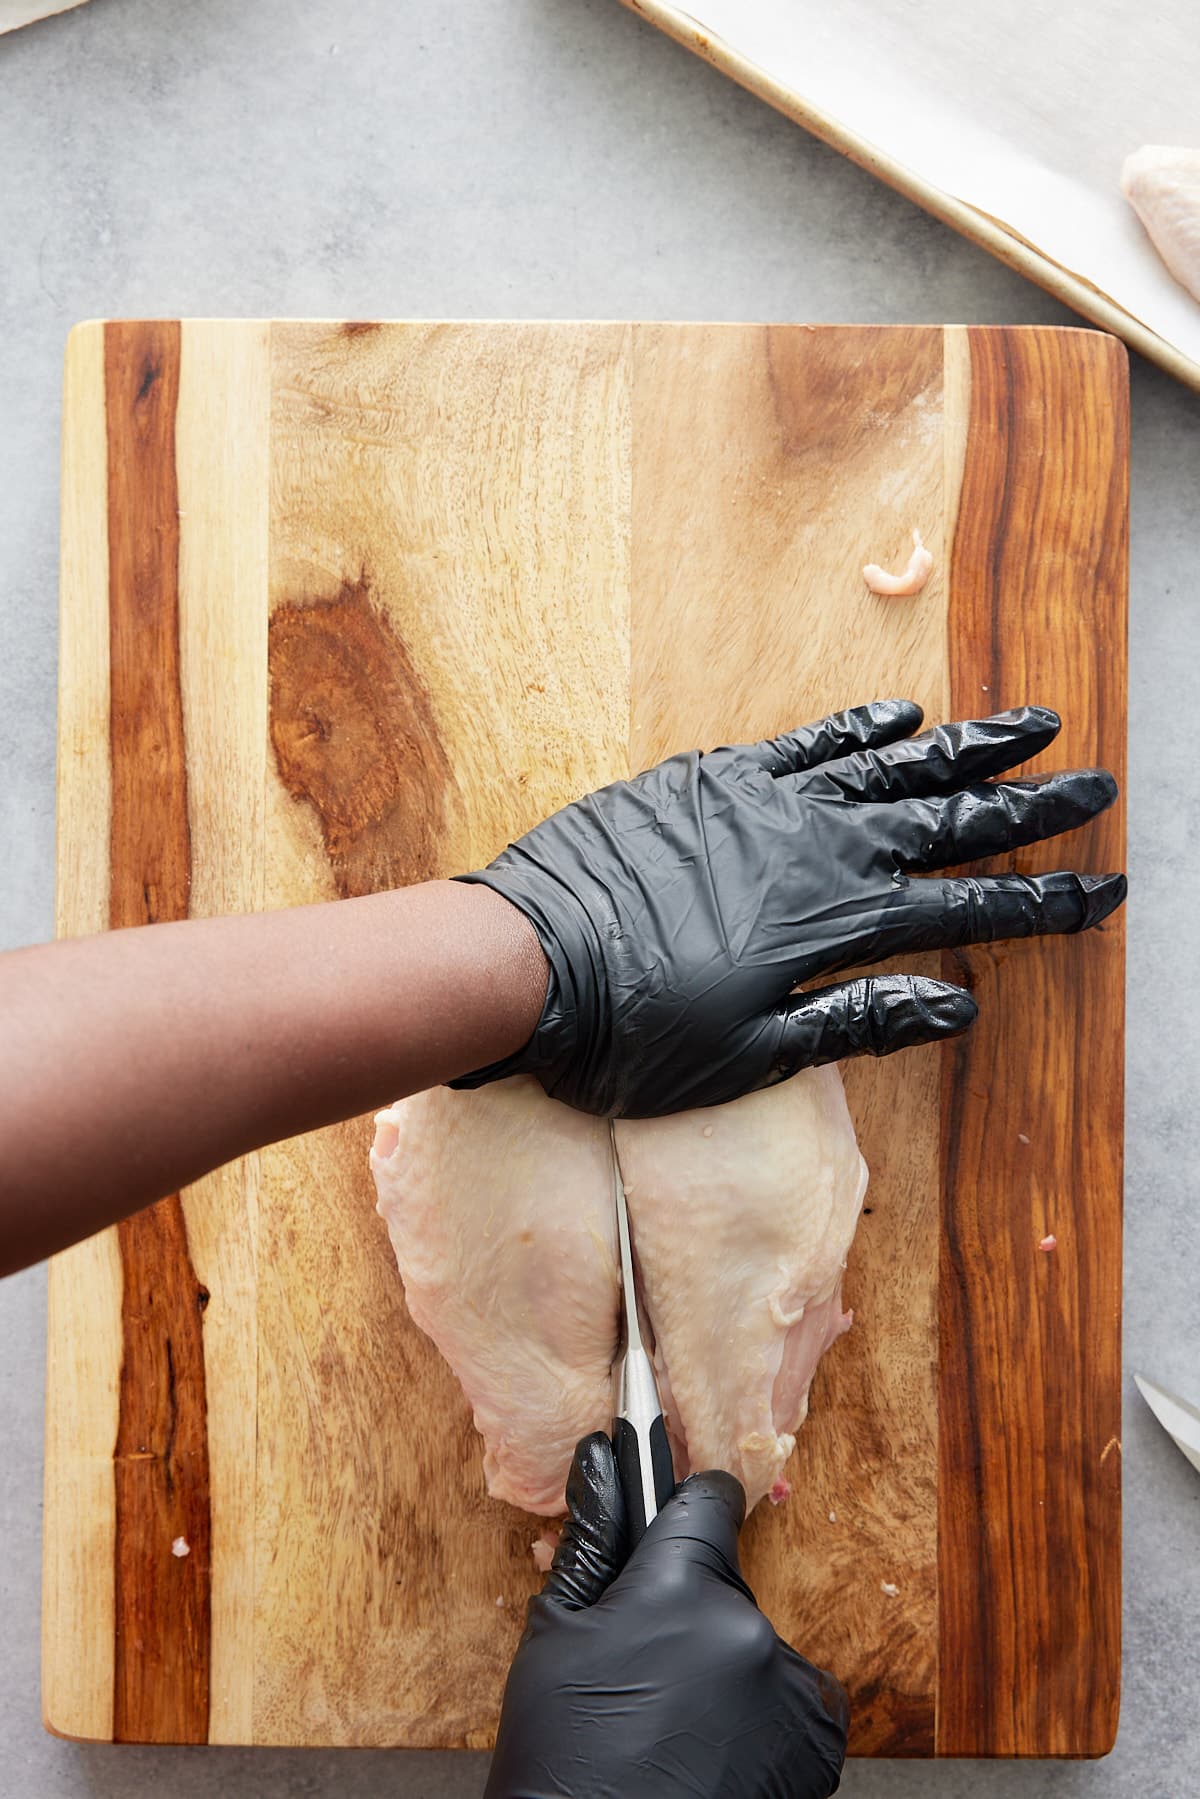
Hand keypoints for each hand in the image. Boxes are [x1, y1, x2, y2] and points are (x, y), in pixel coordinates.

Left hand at [454, 701, 1124, 1115]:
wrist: (521, 963)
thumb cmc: (631, 1033)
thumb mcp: (752, 1055)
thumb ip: (857, 1022)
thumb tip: (958, 1008)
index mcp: (832, 922)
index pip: (963, 908)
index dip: (1039, 903)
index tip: (1102, 890)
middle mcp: (812, 848)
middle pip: (942, 821)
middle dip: (1027, 810)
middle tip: (1098, 788)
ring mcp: (760, 803)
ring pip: (884, 766)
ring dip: (962, 749)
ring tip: (1032, 728)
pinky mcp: (706, 780)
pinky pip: (800, 744)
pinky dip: (856, 729)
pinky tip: (901, 716)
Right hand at [485, 1433, 847, 1798]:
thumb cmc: (564, 1761)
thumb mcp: (556, 1639)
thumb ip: (594, 1540)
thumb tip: (603, 1462)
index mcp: (679, 1587)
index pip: (707, 1500)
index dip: (683, 1513)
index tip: (674, 1530)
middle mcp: (748, 1627)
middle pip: (723, 1581)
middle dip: (689, 1610)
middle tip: (646, 1670)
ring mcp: (790, 1688)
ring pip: (754, 1643)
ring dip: (727, 1665)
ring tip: (676, 1724)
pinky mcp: (819, 1743)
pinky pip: (792, 1697)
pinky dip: (762, 1715)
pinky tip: (712, 1748)